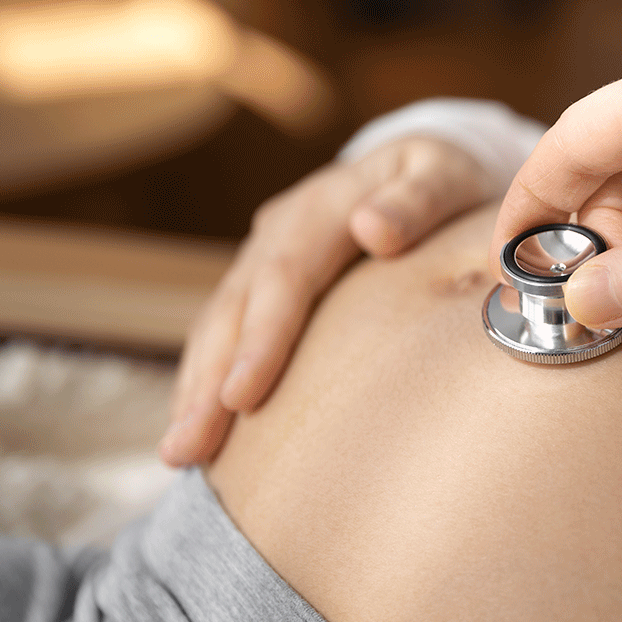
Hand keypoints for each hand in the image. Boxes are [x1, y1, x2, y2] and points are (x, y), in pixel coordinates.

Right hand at [160, 136, 494, 464]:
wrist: (420, 166)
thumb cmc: (443, 180)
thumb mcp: (443, 175)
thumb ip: (417, 201)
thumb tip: (373, 229)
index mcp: (321, 209)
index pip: (284, 278)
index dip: (262, 338)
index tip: (241, 397)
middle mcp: (278, 233)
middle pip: (233, 311)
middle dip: (207, 383)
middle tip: (185, 449)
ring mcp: (263, 260)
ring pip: (217, 328)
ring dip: (194, 390)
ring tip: (178, 455)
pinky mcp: (262, 287)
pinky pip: (224, 335)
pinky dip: (205, 381)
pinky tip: (199, 431)